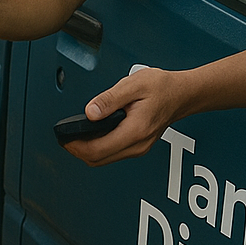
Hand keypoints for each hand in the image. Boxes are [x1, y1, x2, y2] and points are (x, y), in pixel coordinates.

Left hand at [62, 67, 186, 166]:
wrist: (182, 93)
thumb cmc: (162, 87)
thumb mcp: (132, 85)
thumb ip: (109, 99)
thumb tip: (90, 112)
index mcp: (135, 130)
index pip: (97, 150)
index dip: (76, 146)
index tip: (63, 137)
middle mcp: (137, 144)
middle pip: (98, 159)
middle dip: (77, 150)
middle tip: (63, 136)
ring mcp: (138, 147)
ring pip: (105, 158)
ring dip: (87, 150)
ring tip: (74, 134)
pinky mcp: (137, 144)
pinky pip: (112, 152)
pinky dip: (98, 147)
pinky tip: (91, 134)